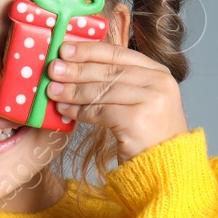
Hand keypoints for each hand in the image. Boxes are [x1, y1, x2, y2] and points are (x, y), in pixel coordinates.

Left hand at [44, 39, 187, 163]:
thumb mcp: (138, 101)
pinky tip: (65, 111)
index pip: (119, 54)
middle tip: (52, 69)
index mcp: (159, 72)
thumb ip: (118, 83)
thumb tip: (75, 66)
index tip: (65, 48)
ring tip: (53, 91)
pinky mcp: (138, 120)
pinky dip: (80, 111)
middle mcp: (160, 82)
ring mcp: (152, 100)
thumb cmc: (147, 136)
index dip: (89, 50)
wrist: (164, 169)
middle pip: (109, 71)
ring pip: (102, 90)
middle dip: (77, 69)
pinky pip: (101, 111)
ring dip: (73, 91)